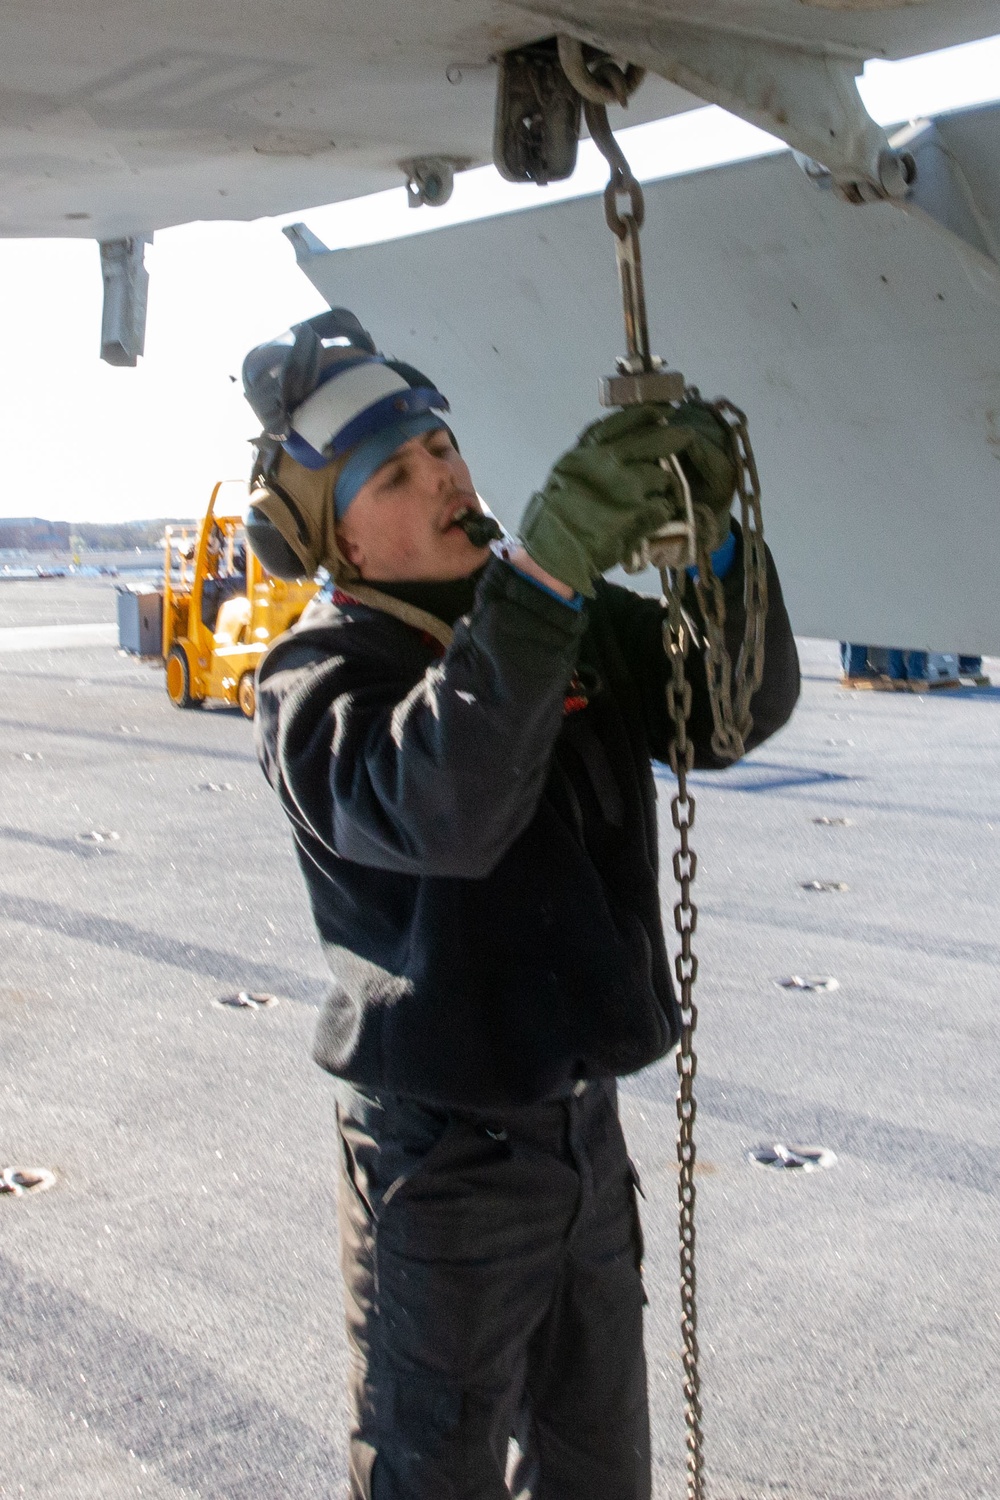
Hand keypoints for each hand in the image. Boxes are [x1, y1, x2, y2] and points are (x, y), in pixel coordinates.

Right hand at [518, 403, 733, 596]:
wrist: (556, 549)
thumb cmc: (555, 513)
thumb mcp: (566, 471)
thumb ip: (591, 454)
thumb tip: (617, 443)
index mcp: (589, 450)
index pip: (624, 421)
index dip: (647, 412)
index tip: (664, 409)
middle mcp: (611, 461)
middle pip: (653, 441)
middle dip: (672, 438)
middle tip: (686, 436)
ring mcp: (629, 486)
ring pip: (662, 476)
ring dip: (663, 485)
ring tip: (656, 495)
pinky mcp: (642, 512)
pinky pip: (663, 506)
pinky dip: (661, 512)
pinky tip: (652, 517)